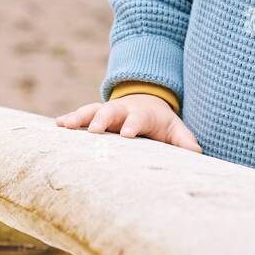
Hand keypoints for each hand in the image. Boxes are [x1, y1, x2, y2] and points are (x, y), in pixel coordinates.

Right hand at [55, 93, 202, 152]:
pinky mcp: (94, 116)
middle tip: (93, 131)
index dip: (133, 125)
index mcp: (142, 114)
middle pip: (110, 111)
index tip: (127, 135)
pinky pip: (80, 116)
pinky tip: (56, 125)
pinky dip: (69, 119)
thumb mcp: (174, 129)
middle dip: (101, 119)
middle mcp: (122, 110)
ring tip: (64, 125)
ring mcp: (106, 111)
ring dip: (78, 117)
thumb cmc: (160, 122)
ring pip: (91, 110)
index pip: (138, 119)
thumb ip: (184, 140)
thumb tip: (197, 153)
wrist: (146, 101)